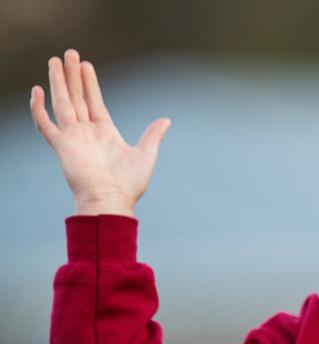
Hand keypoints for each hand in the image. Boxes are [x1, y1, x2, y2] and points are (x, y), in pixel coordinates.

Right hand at [30, 49, 170, 215]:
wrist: (111, 200)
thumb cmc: (129, 184)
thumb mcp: (146, 154)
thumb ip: (153, 135)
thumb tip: (166, 120)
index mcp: (105, 132)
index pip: (94, 101)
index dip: (90, 83)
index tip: (85, 65)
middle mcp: (87, 132)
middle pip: (77, 97)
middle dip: (72, 76)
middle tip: (69, 54)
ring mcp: (72, 138)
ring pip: (62, 103)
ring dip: (58, 82)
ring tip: (55, 61)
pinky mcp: (61, 146)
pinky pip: (45, 124)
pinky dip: (39, 108)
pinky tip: (37, 90)